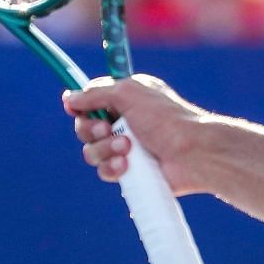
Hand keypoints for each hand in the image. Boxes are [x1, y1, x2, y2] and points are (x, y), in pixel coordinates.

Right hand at [63, 75, 216, 194]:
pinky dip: (112, 168)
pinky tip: (127, 166)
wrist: (193, 153)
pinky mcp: (131, 170)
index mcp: (128, 98)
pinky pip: (105, 171)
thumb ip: (96, 93)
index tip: (76, 109)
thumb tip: (70, 98)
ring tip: (128, 148)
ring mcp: (128, 147)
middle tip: (108, 129)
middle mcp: (126, 121)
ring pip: (92, 151)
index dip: (81, 106)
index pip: (91, 101)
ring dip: (105, 149)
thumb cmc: (166, 119)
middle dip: (91, 130)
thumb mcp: (129, 93)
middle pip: (85, 127)